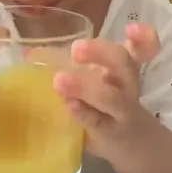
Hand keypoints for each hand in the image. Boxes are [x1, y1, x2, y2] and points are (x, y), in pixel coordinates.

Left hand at [53, 23, 159, 159]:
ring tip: (60, 80)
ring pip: (111, 97)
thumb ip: (65, 63)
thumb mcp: (91, 78)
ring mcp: (121, 111)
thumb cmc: (103, 101)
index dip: (142, 38)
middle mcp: (126, 85)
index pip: (141, 48)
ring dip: (86, 87)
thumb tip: (28, 52)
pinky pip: (98, 122)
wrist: (131, 143)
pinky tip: (69, 106)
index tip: (131, 28)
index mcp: (122, 66)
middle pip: (124, 64)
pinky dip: (83, 113)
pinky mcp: (109, 132)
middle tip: (76, 49)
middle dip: (101, 53)